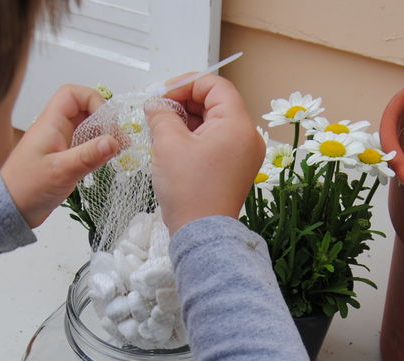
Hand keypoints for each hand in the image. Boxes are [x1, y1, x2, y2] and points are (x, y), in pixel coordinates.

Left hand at [1, 85, 118, 226]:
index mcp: (50, 123)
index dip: (94, 101)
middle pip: (84, 109)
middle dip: (104, 121)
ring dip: (104, 136)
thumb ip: (88, 155)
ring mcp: (60, 143)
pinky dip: (98, 149)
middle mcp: (56, 129)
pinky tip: (106, 160)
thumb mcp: (61, 171)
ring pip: (87, 128)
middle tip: (118, 140)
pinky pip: (85, 145)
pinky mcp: (64, 158)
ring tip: (118, 151)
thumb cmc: (27, 188)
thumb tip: (113, 141)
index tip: (107, 123)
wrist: (12, 209)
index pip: (73, 95)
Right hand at [144, 75, 263, 232]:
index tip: (161, 95)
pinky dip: (196, 137)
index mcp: (237, 124)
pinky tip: (174, 144)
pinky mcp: (236, 168)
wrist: (201, 233)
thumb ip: (162, 115)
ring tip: (162, 129)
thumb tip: (156, 105)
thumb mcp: (168, 144)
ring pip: (215, 122)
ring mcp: (244, 154)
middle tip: (158, 111)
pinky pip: (217, 141)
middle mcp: (247, 136)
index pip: (215, 86)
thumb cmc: (189, 190)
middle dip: (184, 103)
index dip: (186, 84)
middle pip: (216, 103)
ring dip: (188, 120)